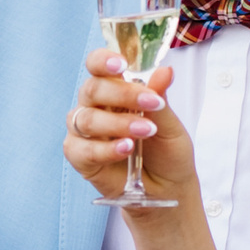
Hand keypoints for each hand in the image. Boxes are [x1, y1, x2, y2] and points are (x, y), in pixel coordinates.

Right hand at [60, 51, 193, 204]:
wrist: (168, 189)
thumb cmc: (167, 152)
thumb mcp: (170, 124)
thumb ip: (160, 99)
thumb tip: (165, 71)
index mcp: (113, 90)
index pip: (98, 66)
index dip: (103, 60)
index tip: (122, 64)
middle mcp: (94, 107)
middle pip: (93, 89)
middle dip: (122, 94)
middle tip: (151, 103)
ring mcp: (83, 132)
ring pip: (87, 118)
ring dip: (117, 123)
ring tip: (145, 132)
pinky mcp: (79, 158)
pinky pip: (83, 149)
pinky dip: (105, 149)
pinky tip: (125, 149)